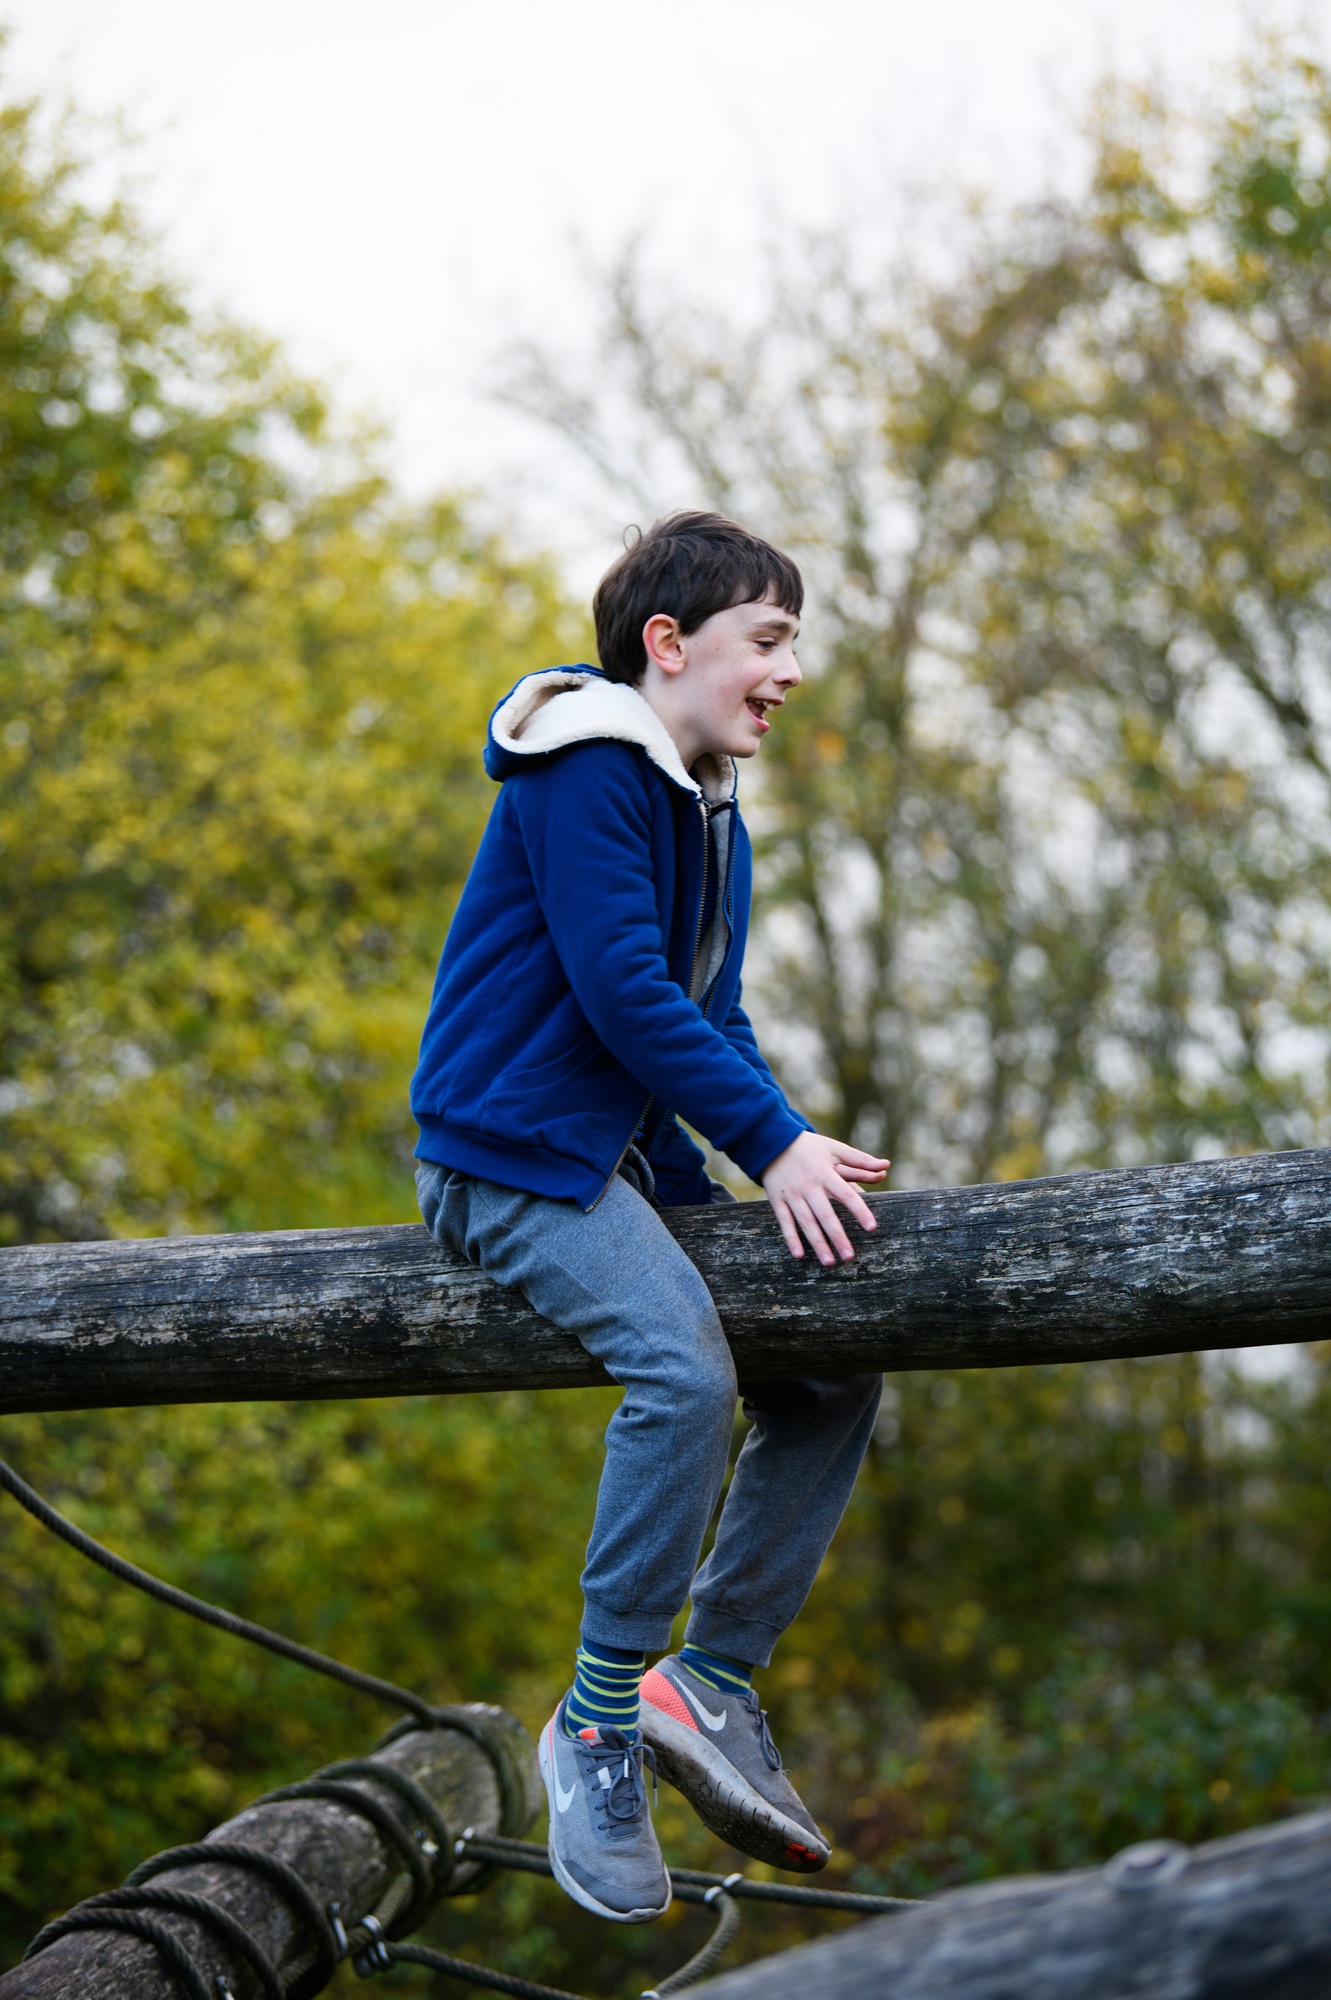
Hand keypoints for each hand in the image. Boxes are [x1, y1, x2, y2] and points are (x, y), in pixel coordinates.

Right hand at [760, 1132, 889, 1265]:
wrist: (773, 1142)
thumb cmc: (810, 1147)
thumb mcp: (835, 1149)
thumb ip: (860, 1159)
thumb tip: (886, 1166)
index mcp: (826, 1173)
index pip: (846, 1195)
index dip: (860, 1211)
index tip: (872, 1227)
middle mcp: (809, 1186)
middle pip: (826, 1215)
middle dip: (837, 1237)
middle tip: (849, 1256)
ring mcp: (792, 1195)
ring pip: (806, 1223)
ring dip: (817, 1243)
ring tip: (829, 1262)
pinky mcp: (777, 1200)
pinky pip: (784, 1222)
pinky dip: (791, 1239)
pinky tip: (799, 1255)